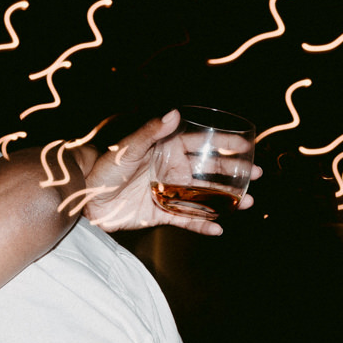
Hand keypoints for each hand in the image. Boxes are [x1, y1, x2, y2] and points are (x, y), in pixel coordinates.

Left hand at [72, 109, 259, 237]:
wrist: (87, 199)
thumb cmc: (104, 168)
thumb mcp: (128, 148)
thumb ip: (152, 132)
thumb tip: (174, 114)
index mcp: (167, 150)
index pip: (202, 144)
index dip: (225, 144)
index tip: (246, 146)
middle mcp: (172, 170)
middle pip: (210, 171)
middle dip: (233, 173)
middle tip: (256, 176)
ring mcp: (169, 193)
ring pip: (203, 197)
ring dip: (226, 200)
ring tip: (247, 203)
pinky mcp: (161, 214)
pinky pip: (187, 221)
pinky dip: (202, 225)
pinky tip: (218, 229)